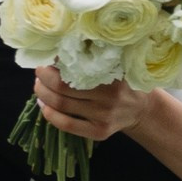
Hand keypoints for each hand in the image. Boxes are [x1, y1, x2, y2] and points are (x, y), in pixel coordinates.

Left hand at [32, 66, 156, 144]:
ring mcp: (103, 116)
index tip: (47, 58)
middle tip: (39, 72)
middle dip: (43, 78)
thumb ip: (93, 57)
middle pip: (62, 87)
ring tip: (39, 87)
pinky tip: (45, 107)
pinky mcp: (99, 131)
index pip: (74, 67)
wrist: (142, 109)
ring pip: (61, 105)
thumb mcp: (115, 64)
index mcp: (111, 74)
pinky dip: (51, 115)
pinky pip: (68, 125)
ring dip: (43, 94)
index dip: (55, 63)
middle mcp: (108, 96)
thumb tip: (59, 49)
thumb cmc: (122, 82)